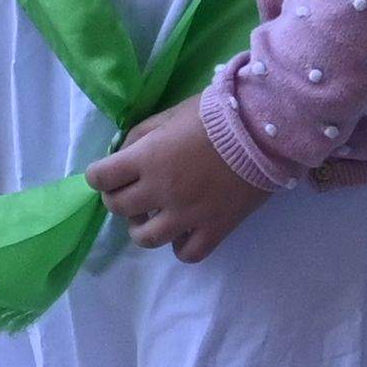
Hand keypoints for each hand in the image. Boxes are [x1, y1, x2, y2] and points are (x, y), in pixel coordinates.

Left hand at [84, 99, 264, 262]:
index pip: (100, 177)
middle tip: (131, 191)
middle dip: (118, 199)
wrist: (266, 129)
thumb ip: (142, 135)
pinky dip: (180, 245)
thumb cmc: (217, 114)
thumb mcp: (171, 113)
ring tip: (152, 217)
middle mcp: (161, 190)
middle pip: (118, 208)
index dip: (100, 175)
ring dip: (142, 228)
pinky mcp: (215, 229)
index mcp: (147, 158)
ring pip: (145, 239)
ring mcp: (188, 214)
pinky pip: (186, 253)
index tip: (108, 173)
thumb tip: (122, 154)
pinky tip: (184, 230)